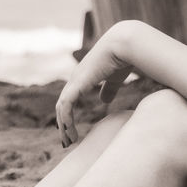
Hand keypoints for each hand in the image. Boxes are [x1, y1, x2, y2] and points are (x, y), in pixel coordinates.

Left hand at [55, 22, 135, 146]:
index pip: (68, 99)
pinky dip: (66, 118)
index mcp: (83, 77)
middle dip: (63, 124)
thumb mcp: (115, 79)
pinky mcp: (79, 83)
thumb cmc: (122, 59)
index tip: (70, 131)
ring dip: (64, 126)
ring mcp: (76, 80)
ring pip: (62, 107)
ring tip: (69, 141)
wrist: (124, 45)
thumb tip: (104, 100)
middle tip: (68, 142)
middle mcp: (76, 78)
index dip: (67, 115)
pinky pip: (67, 104)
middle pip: (62, 105)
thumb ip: (109, 89)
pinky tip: (69, 130)